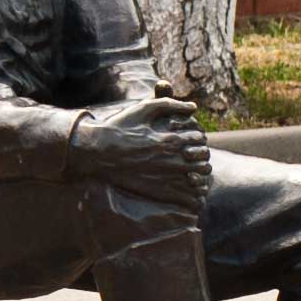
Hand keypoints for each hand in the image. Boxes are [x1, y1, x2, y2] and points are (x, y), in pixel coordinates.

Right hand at [69, 96, 209, 202]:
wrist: (97, 152)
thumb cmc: (119, 127)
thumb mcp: (143, 109)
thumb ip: (170, 104)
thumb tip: (193, 107)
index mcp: (170, 139)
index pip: (199, 138)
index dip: (198, 137)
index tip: (190, 137)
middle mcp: (172, 159)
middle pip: (203, 157)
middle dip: (201, 154)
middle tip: (193, 153)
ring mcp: (166, 177)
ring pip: (199, 176)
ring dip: (200, 172)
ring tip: (192, 169)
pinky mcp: (159, 191)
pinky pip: (188, 197)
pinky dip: (195, 194)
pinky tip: (189, 188)